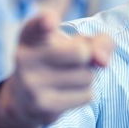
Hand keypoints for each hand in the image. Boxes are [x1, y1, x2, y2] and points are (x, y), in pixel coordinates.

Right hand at [0, 10, 113, 127]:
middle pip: (80, 52)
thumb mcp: (77, 42)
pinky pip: (86, 96)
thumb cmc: (59, 60)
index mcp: (30, 35)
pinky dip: (85, 94)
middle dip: (86, 58)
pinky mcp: (42, 106)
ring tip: (67, 78)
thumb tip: (103, 61)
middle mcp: (25, 57)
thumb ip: (99, 41)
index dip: (46, 21)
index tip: (51, 22)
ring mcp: (30, 83)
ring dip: (86, 78)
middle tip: (71, 62)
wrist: (25, 99)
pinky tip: (66, 94)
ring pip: (87, 77)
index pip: (37, 25)